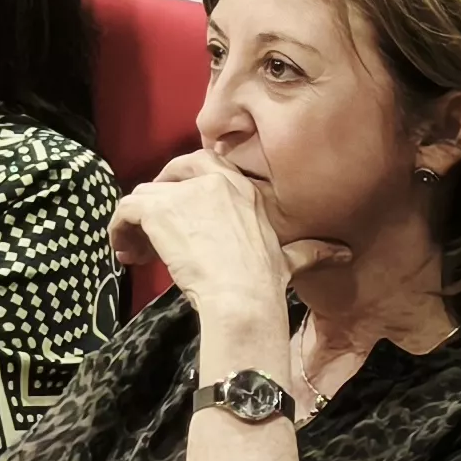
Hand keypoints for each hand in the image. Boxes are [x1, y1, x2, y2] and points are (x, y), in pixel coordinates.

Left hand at [111, 151, 346, 324]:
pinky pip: (125, 209)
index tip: (175, 207)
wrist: (242, 297)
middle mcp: (213, 181)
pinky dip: (119, 229)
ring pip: (143, 196)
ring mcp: (183, 192)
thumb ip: (309, 250)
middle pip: (168, 178)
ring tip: (136, 252)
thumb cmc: (265, 283)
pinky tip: (126, 253)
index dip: (183, 181)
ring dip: (135, 224)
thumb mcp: (290, 260)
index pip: (203, 163)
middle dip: (156, 200)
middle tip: (150, 232)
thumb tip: (341, 253)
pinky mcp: (158, 208)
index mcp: (242, 188)